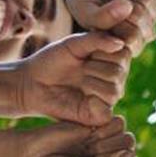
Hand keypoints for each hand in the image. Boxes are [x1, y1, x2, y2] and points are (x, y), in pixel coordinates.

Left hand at [15, 32, 132, 124]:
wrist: (31, 82)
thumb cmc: (52, 61)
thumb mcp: (74, 44)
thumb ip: (96, 40)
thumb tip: (120, 43)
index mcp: (112, 61)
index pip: (124, 52)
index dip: (103, 50)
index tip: (85, 53)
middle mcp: (115, 80)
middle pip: (119, 71)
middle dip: (94, 66)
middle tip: (78, 69)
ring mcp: (107, 99)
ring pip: (114, 89)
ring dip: (90, 82)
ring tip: (77, 81)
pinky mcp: (98, 116)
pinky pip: (107, 108)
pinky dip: (93, 101)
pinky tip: (79, 96)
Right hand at [62, 0, 155, 54]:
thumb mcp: (85, 12)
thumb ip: (101, 17)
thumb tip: (128, 7)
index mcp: (124, 44)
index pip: (132, 40)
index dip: (118, 23)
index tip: (103, 12)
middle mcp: (141, 32)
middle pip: (143, 21)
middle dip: (124, 5)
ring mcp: (151, 13)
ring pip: (149, 1)